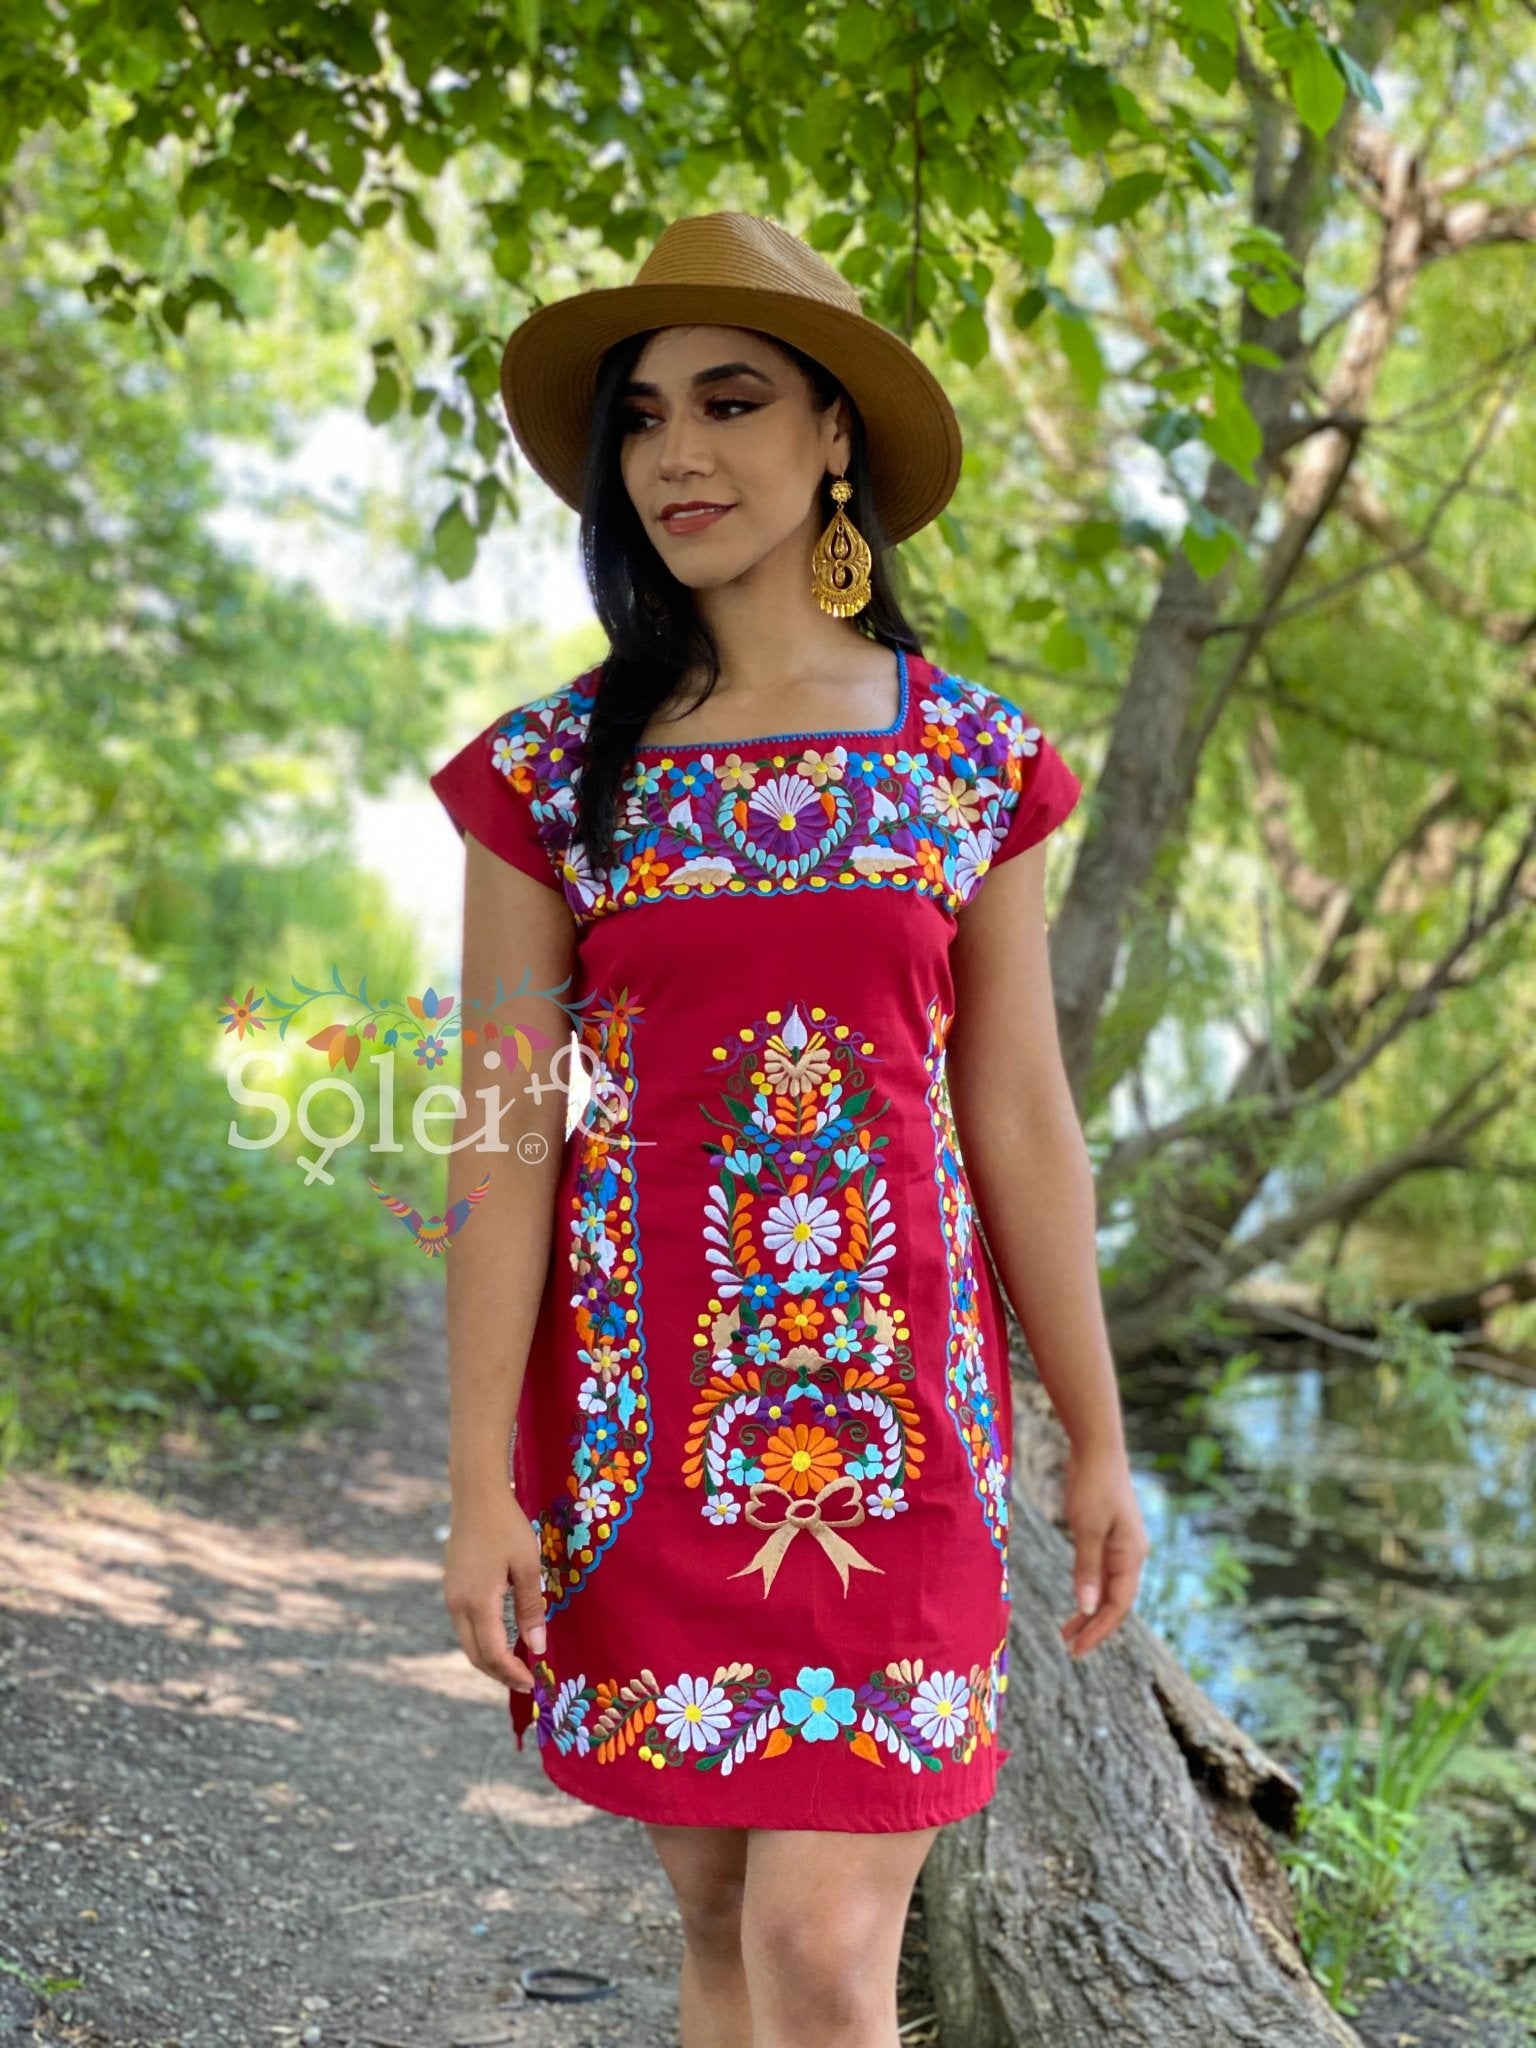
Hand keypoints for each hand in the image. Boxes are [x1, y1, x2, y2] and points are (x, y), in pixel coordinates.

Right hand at [442, 1487, 548, 1692]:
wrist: (476, 1496)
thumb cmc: (507, 1527)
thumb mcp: (527, 1567)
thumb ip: (531, 1608)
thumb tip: (537, 1647)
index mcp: (478, 1602)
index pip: (493, 1654)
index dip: (512, 1673)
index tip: (533, 1683)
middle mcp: (458, 1605)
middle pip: (475, 1655)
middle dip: (500, 1673)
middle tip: (526, 1681)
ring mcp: (451, 1596)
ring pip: (468, 1642)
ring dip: (490, 1658)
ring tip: (517, 1663)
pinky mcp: (451, 1587)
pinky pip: (465, 1625)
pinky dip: (483, 1639)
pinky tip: (503, 1636)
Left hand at [1058, 1440, 1147, 1659]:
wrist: (1097, 1448)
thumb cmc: (1093, 1485)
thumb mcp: (1087, 1528)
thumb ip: (1087, 1568)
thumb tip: (1087, 1608)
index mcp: (1131, 1556)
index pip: (1118, 1605)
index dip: (1099, 1630)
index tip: (1078, 1649)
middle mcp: (1131, 1555)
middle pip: (1116, 1601)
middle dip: (1094, 1627)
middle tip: (1070, 1649)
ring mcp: (1121, 1546)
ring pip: (1108, 1588)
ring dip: (1089, 1611)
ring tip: (1067, 1632)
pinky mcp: (1109, 1536)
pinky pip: (1101, 1573)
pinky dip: (1088, 1589)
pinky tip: (1078, 1599)